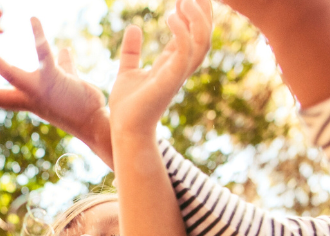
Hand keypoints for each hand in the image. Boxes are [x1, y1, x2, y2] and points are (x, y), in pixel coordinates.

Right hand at [0, 17, 113, 165]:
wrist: (97, 121)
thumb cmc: (83, 103)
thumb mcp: (68, 81)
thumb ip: (63, 65)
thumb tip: (63, 50)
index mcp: (27, 99)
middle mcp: (28, 98)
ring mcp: (37, 90)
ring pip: (8, 73)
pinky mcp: (53, 79)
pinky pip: (42, 53)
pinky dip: (37, 34)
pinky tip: (33, 19)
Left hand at [108, 0, 210, 135]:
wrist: (124, 129)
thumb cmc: (127, 106)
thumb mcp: (127, 71)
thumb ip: (132, 51)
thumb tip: (133, 27)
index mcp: (173, 65)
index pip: (192, 35)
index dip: (192, 15)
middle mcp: (180, 68)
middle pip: (204, 36)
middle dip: (204, 14)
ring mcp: (178, 73)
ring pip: (202, 42)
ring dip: (198, 19)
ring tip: (185, 0)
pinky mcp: (170, 79)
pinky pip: (185, 51)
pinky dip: (183, 32)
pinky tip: (171, 16)